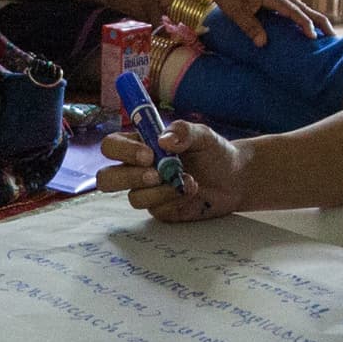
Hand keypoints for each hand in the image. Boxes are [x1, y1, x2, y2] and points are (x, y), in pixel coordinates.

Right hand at [98, 119, 244, 220]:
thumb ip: (183, 131)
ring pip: (133, 198)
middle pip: (107, 178)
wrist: (236, 179)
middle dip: (128, 177)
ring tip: (189, 181)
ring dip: (161, 191)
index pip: (111, 146)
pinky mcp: (160, 210)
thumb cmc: (214, 152)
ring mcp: (147, 192)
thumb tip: (163, 140)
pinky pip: (155, 210)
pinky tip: (192, 192)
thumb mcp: (202, 135)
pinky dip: (174, 200)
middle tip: (157, 174)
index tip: (149, 154)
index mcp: (139, 145)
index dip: (123, 151)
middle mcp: (137, 170)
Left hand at [202, 0, 327, 45]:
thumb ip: (249, 27)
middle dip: (319, 21)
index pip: (293, 10)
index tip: (314, 37)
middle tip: (333, 37)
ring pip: (300, 6)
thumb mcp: (235, 12)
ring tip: (326, 34)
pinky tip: (306, 26)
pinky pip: (293, 6)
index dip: (305, 24)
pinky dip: (303, 16)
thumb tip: (263, 44)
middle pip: (304, 7)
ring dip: (313, 19)